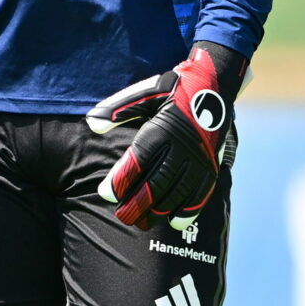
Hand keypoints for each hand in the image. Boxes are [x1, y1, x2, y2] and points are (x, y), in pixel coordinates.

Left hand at [86, 42, 243, 230]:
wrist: (213, 84)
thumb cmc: (172, 90)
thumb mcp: (144, 93)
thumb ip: (117, 109)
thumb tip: (92, 125)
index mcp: (161, 129)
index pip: (137, 161)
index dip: (120, 180)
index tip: (105, 194)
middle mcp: (181, 147)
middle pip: (155, 183)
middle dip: (136, 204)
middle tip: (122, 216)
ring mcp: (198, 159)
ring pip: (176, 192)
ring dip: (158, 210)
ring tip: (142, 222)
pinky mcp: (211, 166)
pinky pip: (200, 194)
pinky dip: (187, 210)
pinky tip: (173, 221)